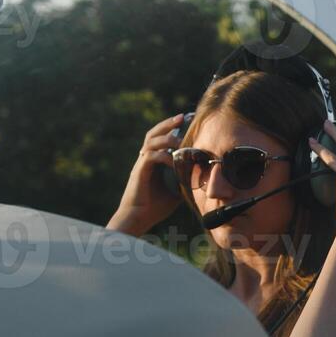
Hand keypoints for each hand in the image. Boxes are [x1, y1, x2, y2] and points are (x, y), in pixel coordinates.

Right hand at [107, 113, 187, 234]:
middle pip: (153, 133)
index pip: (160, 139)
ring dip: (166, 136)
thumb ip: (183, 184)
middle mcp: (145, 160)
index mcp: (152, 163)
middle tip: (183, 116)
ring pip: (151, 141)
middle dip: (168, 124)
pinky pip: (151, 157)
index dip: (171, 129)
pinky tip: (175, 159)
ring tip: (180, 136)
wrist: (137, 219)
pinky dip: (164, 155)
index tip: (186, 121)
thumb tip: (198, 182)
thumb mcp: (174, 194)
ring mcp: (141, 165)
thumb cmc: (153, 209)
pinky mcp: (139, 172)